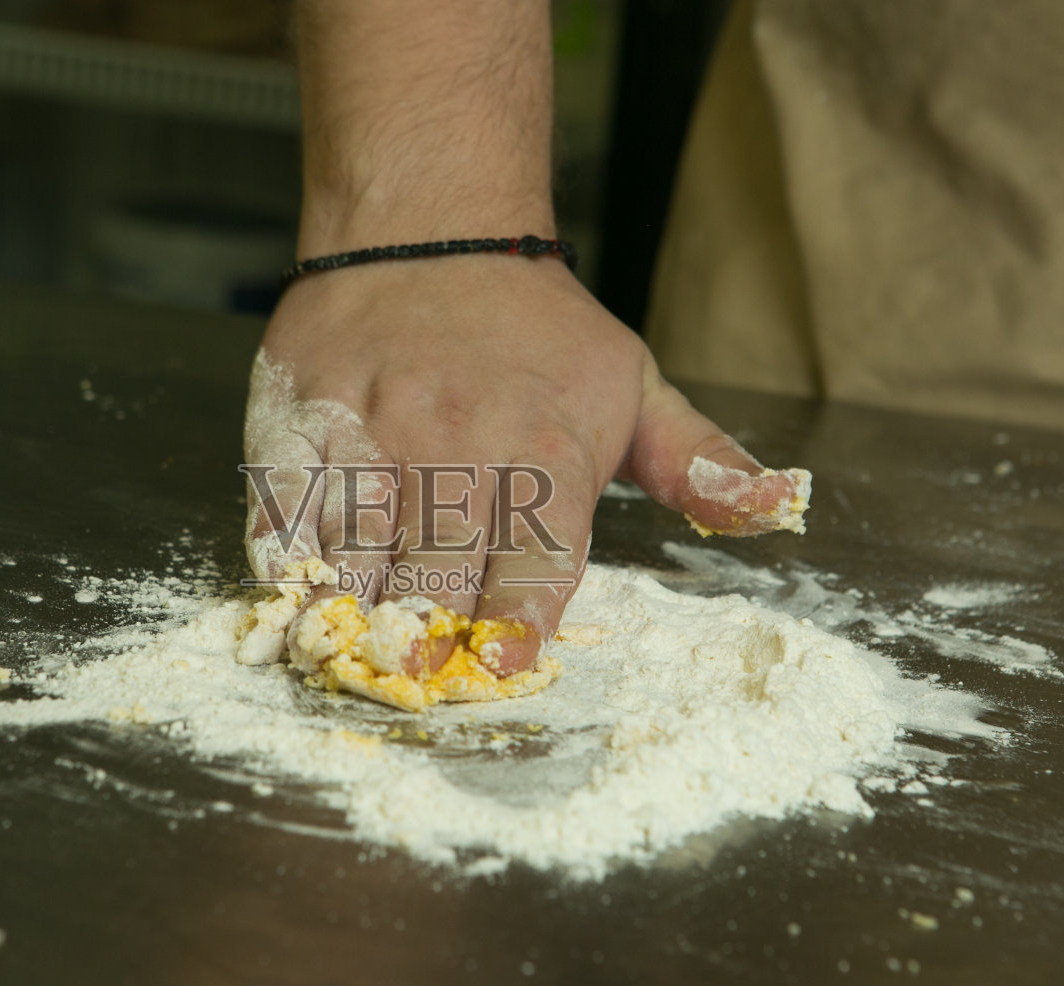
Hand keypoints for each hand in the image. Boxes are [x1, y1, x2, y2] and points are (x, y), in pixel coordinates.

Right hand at [243, 255, 804, 673]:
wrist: (425, 223)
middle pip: (437, 569)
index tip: (502, 666)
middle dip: (427, 635)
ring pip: (356, 548)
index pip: (535, 560)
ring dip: (352, 614)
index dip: (516, 623)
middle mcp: (459, 446)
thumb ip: (699, 462)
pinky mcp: (301, 420)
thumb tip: (777, 510)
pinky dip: (286, 560)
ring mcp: (373, 434)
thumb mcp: (635, 383)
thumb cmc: (534, 325)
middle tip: (417, 683)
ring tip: (347, 660)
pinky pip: (287, 506)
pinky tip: (290, 596)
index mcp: (547, 451)